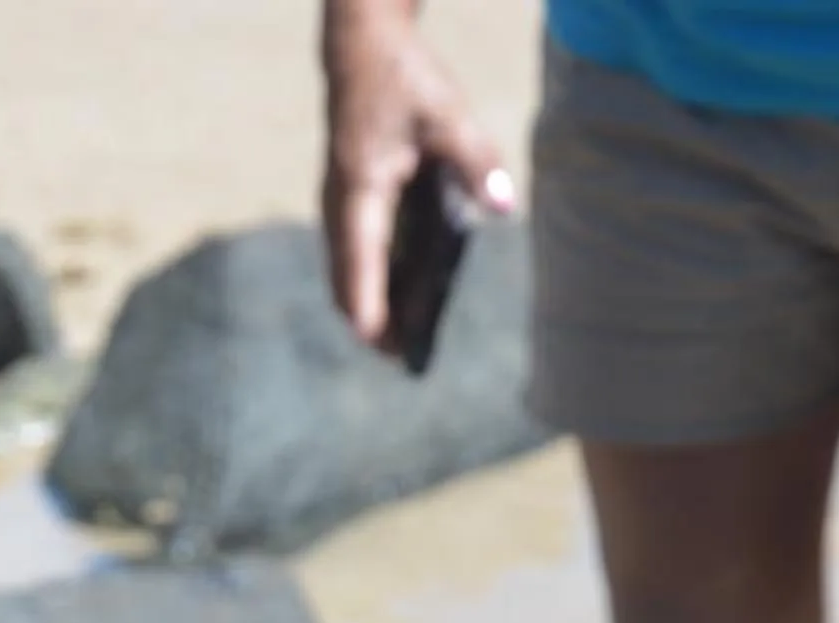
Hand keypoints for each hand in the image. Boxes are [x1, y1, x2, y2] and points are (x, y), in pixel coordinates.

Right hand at [321, 0, 512, 346]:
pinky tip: (394, 294)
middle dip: (370, 320)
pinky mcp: (341, 202)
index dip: (370, 308)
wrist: (362, 47)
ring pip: (341, 271)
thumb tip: (504, 207)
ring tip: (400, 338)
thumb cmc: (404, 80)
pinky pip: (347, 255)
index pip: (360, 263)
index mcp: (360, 191)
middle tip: (404, 358)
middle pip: (344, 281)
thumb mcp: (448, 115)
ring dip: (365, 305)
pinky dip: (364, 281)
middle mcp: (338, 206)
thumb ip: (477, 162)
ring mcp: (334, 206)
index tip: (384, 345)